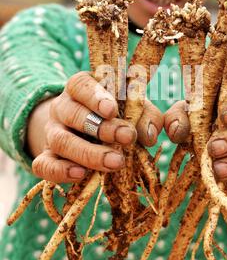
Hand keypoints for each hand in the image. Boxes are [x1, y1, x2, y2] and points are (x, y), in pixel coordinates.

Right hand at [30, 72, 163, 183]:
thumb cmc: (115, 114)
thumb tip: (150, 135)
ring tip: (115, 163)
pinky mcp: (46, 156)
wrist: (84, 130)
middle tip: (127, 138)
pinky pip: (44, 164)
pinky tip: (81, 175)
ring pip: (61, 141)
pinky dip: (60, 171)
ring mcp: (52, 132)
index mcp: (81, 87)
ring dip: (89, 153)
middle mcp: (62, 107)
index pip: (81, 85)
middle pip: (73, 114)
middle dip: (102, 128)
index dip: (95, 97)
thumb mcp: (132, 107)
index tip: (112, 110)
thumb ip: (145, 115)